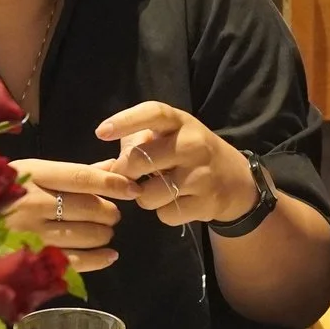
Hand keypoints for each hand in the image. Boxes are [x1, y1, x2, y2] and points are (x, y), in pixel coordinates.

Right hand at [3, 158, 124, 272]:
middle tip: (112, 213)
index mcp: (32, 174)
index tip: (132, 188)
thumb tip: (112, 165)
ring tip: (104, 231)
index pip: (82, 177)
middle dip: (110, 211)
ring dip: (105, 234)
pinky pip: (76, 261)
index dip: (112, 182)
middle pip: (90, 207)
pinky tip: (108, 255)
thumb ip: (71, 172)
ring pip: (87, 234)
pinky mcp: (33, 259)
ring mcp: (33, 233)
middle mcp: (33, 202)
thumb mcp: (29, 173)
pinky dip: (99, 259)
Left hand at [92, 101, 256, 225]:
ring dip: (143, 197)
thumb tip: (93, 171)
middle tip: (130, 176)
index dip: (125, 121)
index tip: (101, 132)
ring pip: (147, 194)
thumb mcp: (167, 139)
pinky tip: (176, 202)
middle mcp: (192, 144)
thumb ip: (132, 149)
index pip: (152, 113)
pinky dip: (163, 212)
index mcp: (180, 122)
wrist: (236, 180)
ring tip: (157, 189)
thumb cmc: (189, 154)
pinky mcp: (206, 202)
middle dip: (125, 173)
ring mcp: (201, 174)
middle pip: (139, 160)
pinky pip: (164, 214)